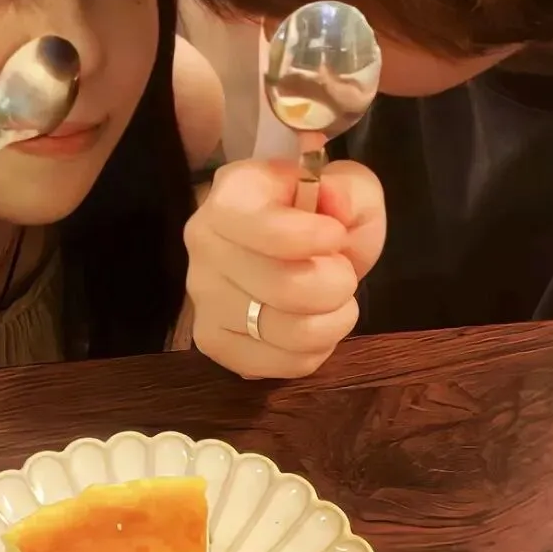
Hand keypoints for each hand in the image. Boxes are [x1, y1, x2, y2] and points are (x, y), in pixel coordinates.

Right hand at [185, 158, 384, 378]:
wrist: (285, 242)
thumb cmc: (315, 213)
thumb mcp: (346, 186)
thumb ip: (350, 191)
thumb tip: (336, 212)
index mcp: (232, 195)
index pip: (267, 230)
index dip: (313, 240)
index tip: (336, 235)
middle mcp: (204, 243)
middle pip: (285, 289)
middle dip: (337, 284)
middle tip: (342, 271)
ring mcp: (202, 296)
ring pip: (288, 333)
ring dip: (332, 321)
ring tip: (332, 302)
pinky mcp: (211, 339)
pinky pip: (279, 364)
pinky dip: (312, 352)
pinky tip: (310, 325)